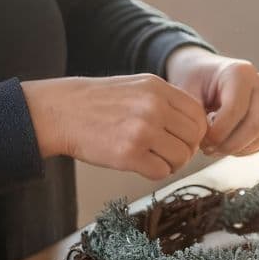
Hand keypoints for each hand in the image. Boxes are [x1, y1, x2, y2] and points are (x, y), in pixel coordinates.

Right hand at [23, 74, 206, 179]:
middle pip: (194, 137)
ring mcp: (142, 131)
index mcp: (157, 88)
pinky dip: (155, 172)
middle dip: (186, 149)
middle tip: (170, 153)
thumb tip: (197, 127)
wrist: (60, 112)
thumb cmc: (98, 102)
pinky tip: (142, 164)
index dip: (195, 131)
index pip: (198, 114)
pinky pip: (161, 172)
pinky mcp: (129, 154)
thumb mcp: (136, 87)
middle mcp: (154, 107)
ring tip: (154, 158)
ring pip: (181, 157)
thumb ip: (166, 101)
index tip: (183, 138)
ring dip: (172, 163)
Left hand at [165, 46, 258, 156]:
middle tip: (208, 150)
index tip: (201, 141)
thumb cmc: (194, 81)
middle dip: (230, 145)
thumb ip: (195, 115)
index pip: (236, 110)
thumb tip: (206, 140)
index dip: (218, 132)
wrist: (204, 74)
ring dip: (237, 149)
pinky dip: (245, 150)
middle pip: (256, 125)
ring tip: (213, 148)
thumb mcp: (186, 92)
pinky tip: (225, 146)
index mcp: (241, 73)